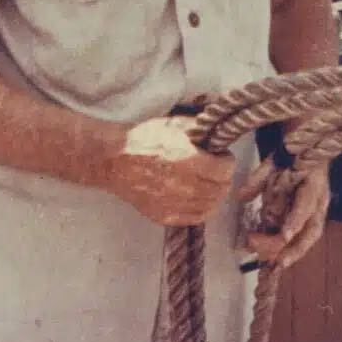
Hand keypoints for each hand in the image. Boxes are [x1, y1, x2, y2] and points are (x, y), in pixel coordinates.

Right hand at [105, 116, 235, 226]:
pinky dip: (202, 209)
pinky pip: (195, 218)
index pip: (225, 170)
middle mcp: (185, 186)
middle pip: (221, 189)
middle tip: (217, 169)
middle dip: (223, 178)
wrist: (114, 159)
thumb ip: (199, 128)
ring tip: (209, 184)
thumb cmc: (144, 138)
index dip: (227, 161)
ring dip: (215, 194)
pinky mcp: (164, 216)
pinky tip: (198, 198)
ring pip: (211, 206)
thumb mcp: (174, 123)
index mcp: (189, 161)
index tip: (222, 156)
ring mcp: (175, 204)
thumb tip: (217, 132)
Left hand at [238, 159, 329, 268]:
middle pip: (312, 231)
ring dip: (287, 254)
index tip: (285, 235)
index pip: (307, 204)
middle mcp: (319, 203)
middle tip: (272, 258)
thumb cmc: (292, 157)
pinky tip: (270, 260)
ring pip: (307, 240)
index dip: (296, 220)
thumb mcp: (274, 160)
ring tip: (265, 261)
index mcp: (314, 183)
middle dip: (294, 249)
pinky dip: (286, 251)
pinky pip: (300, 241)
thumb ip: (259, 177)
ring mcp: (316, 215)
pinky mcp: (308, 222)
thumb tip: (240, 196)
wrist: (309, 153)